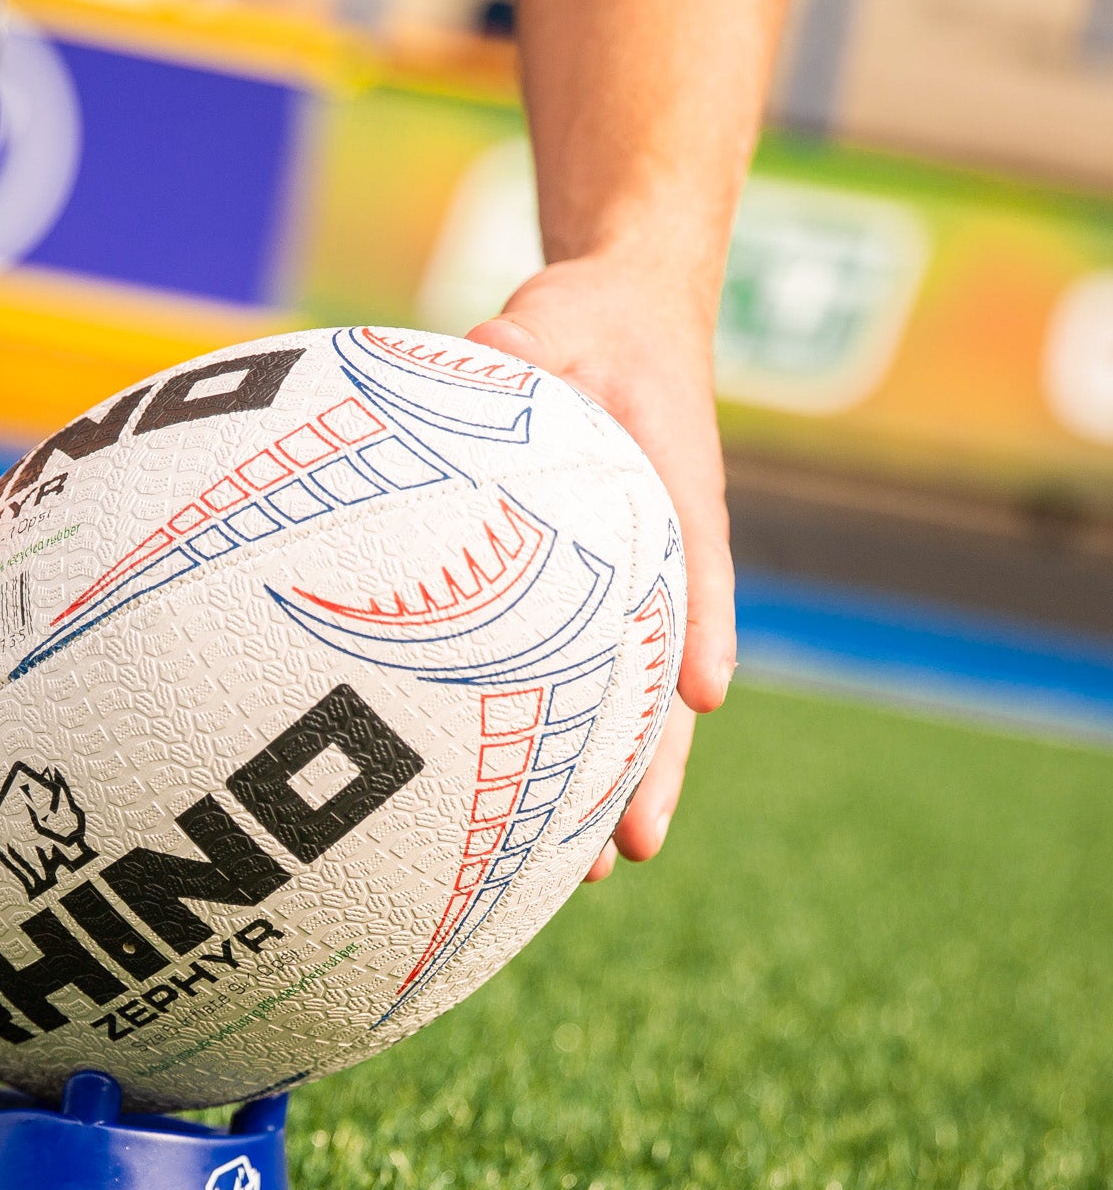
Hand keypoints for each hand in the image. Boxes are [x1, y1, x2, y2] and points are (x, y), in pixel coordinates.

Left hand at [468, 253, 734, 882]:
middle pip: (671, 677)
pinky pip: (593, 686)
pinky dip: (574, 748)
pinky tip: (534, 822)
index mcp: (670, 484)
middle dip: (655, 766)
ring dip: (618, 787)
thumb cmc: (592, 321)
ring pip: (635, 704)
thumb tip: (487, 350)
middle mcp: (664, 557)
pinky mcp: (602, 605)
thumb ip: (528, 342)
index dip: (701, 625)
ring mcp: (637, 591)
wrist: (625, 319)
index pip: (695, 559)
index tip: (703, 693)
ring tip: (592, 874)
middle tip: (635, 847)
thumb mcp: (559, 315)